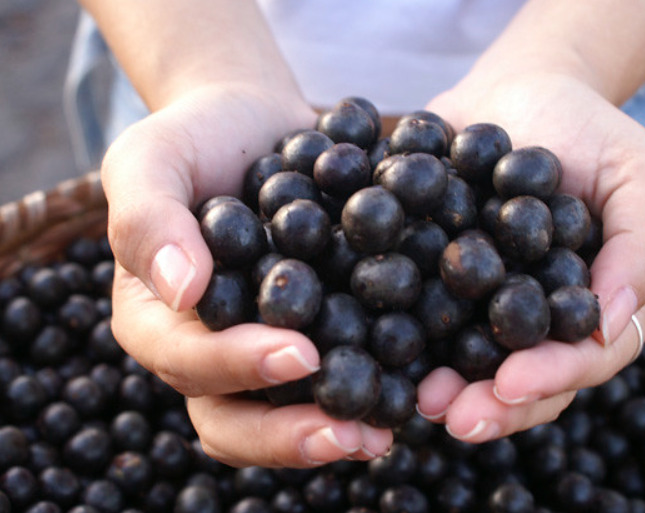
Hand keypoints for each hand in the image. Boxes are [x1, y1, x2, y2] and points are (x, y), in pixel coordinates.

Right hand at [103, 85, 392, 466]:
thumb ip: (148, 218)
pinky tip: (414, 388)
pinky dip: (373, 384)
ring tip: (385, 435)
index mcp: (158, 321)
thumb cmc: (193, 138)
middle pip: (235, 417)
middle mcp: (209, 349)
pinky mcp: (316, 331)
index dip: (237, 368)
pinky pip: (338, 368)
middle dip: (289, 434)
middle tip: (350, 433)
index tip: (299, 354)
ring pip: (288, 410)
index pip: (187, 361)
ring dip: (335, 427)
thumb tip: (182, 289)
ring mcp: (264, 346)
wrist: (255, 122)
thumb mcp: (151, 158)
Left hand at [417, 72, 644, 441]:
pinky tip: (369, 349)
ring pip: (465, 364)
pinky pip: (414, 318)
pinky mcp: (432, 283)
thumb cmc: (587, 129)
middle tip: (451, 417)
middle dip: (490, 406)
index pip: (583, 358)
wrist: (514, 92)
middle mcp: (535, 320)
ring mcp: (480, 308)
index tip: (511, 384)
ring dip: (441, 388)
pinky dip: (395, 337)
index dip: (551, 377)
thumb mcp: (639, 172)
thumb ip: (642, 246)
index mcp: (591, 307)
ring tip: (413, 399)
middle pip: (519, 380)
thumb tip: (611, 322)